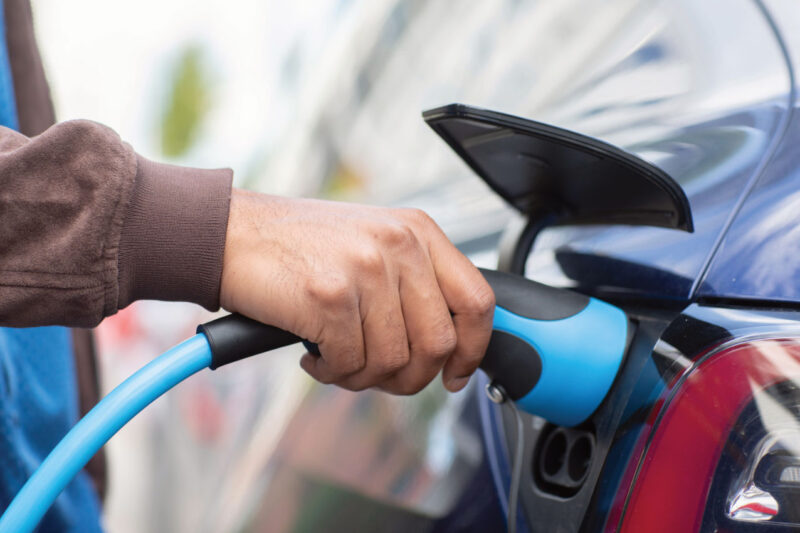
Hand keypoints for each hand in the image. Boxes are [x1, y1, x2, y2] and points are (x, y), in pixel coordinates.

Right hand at [220, 189, 494, 393]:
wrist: (232, 233)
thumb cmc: (300, 246)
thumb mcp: (373, 244)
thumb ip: (414, 283)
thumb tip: (446, 346)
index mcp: (418, 231)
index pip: (478, 301)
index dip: (473, 349)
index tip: (455, 374)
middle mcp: (400, 245)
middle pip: (438, 344)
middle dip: (410, 377)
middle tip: (377, 374)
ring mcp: (366, 269)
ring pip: (393, 362)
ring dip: (363, 376)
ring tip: (337, 358)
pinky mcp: (331, 297)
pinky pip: (351, 364)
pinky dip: (332, 372)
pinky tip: (315, 354)